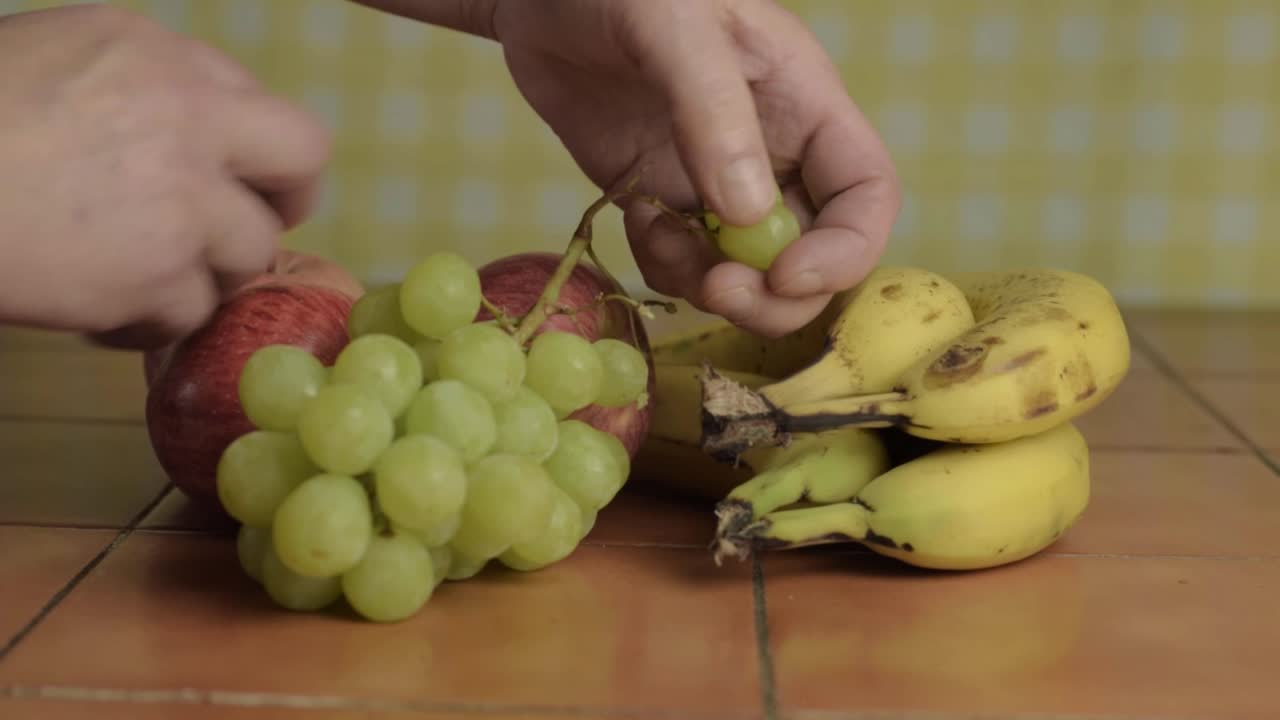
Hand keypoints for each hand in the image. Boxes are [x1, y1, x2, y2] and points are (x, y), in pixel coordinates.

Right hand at [0, 5, 330, 348]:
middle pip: (302, 163)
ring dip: (200, 270)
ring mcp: (181, 202)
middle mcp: (189, 120)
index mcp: (159, 58)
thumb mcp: (51, 60)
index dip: (253, 152)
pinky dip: (149, 320)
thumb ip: (139, 90)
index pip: (263, 105)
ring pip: (249, 252)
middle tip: (242, 231)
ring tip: (131, 271)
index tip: (235, 179)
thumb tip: (197, 134)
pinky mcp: (157, 276)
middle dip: (282, 201)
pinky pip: (190, 313)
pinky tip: (97, 307)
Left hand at [359, 0, 899, 335]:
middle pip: (815, 255)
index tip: (786, 276)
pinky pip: (684, 263)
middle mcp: (773, 154)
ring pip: (749, 273)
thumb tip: (747, 216)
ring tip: (660, 242)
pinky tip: (635, 221)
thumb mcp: (678, 30)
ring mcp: (715, 183)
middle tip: (722, 291)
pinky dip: (666, 266)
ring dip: (715, 289)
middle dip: (778, 295)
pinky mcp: (662, 199)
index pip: (866, 195)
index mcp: (806, 105)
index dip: (845, 251)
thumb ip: (715, 114)